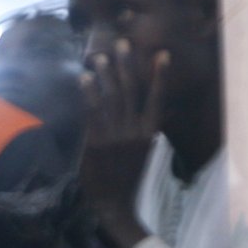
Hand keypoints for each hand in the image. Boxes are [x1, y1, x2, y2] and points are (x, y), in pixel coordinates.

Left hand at [78, 39, 163, 247]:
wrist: (114, 205)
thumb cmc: (127, 178)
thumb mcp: (144, 154)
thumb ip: (147, 132)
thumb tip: (160, 115)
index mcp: (149, 134)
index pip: (157, 99)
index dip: (159, 76)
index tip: (163, 54)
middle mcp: (134, 132)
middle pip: (131, 91)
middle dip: (126, 66)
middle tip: (122, 42)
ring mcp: (116, 137)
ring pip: (112, 98)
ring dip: (105, 75)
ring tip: (99, 56)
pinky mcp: (97, 143)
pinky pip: (92, 113)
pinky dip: (89, 94)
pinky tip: (84, 79)